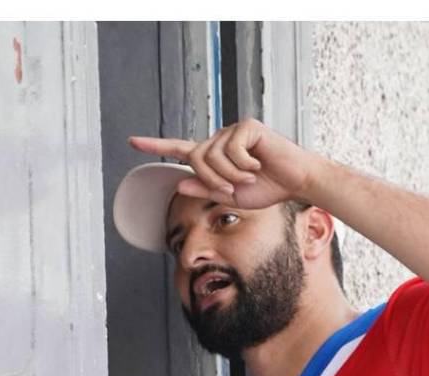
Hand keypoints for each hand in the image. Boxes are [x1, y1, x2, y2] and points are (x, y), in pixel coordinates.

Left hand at [129, 118, 323, 209]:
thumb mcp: (232, 196)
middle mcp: (220, 139)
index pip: (181, 148)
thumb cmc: (268, 189)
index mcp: (215, 156)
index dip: (156, 145)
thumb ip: (206, 190)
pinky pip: (231, 148)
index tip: (132, 142)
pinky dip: (243, 164)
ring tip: (250, 176)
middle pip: (196, 158)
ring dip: (229, 174)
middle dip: (212, 179)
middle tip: (232, 189)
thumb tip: (180, 183)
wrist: (297, 182)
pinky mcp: (247, 127)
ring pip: (212, 155)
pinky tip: (258, 164)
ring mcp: (233, 130)